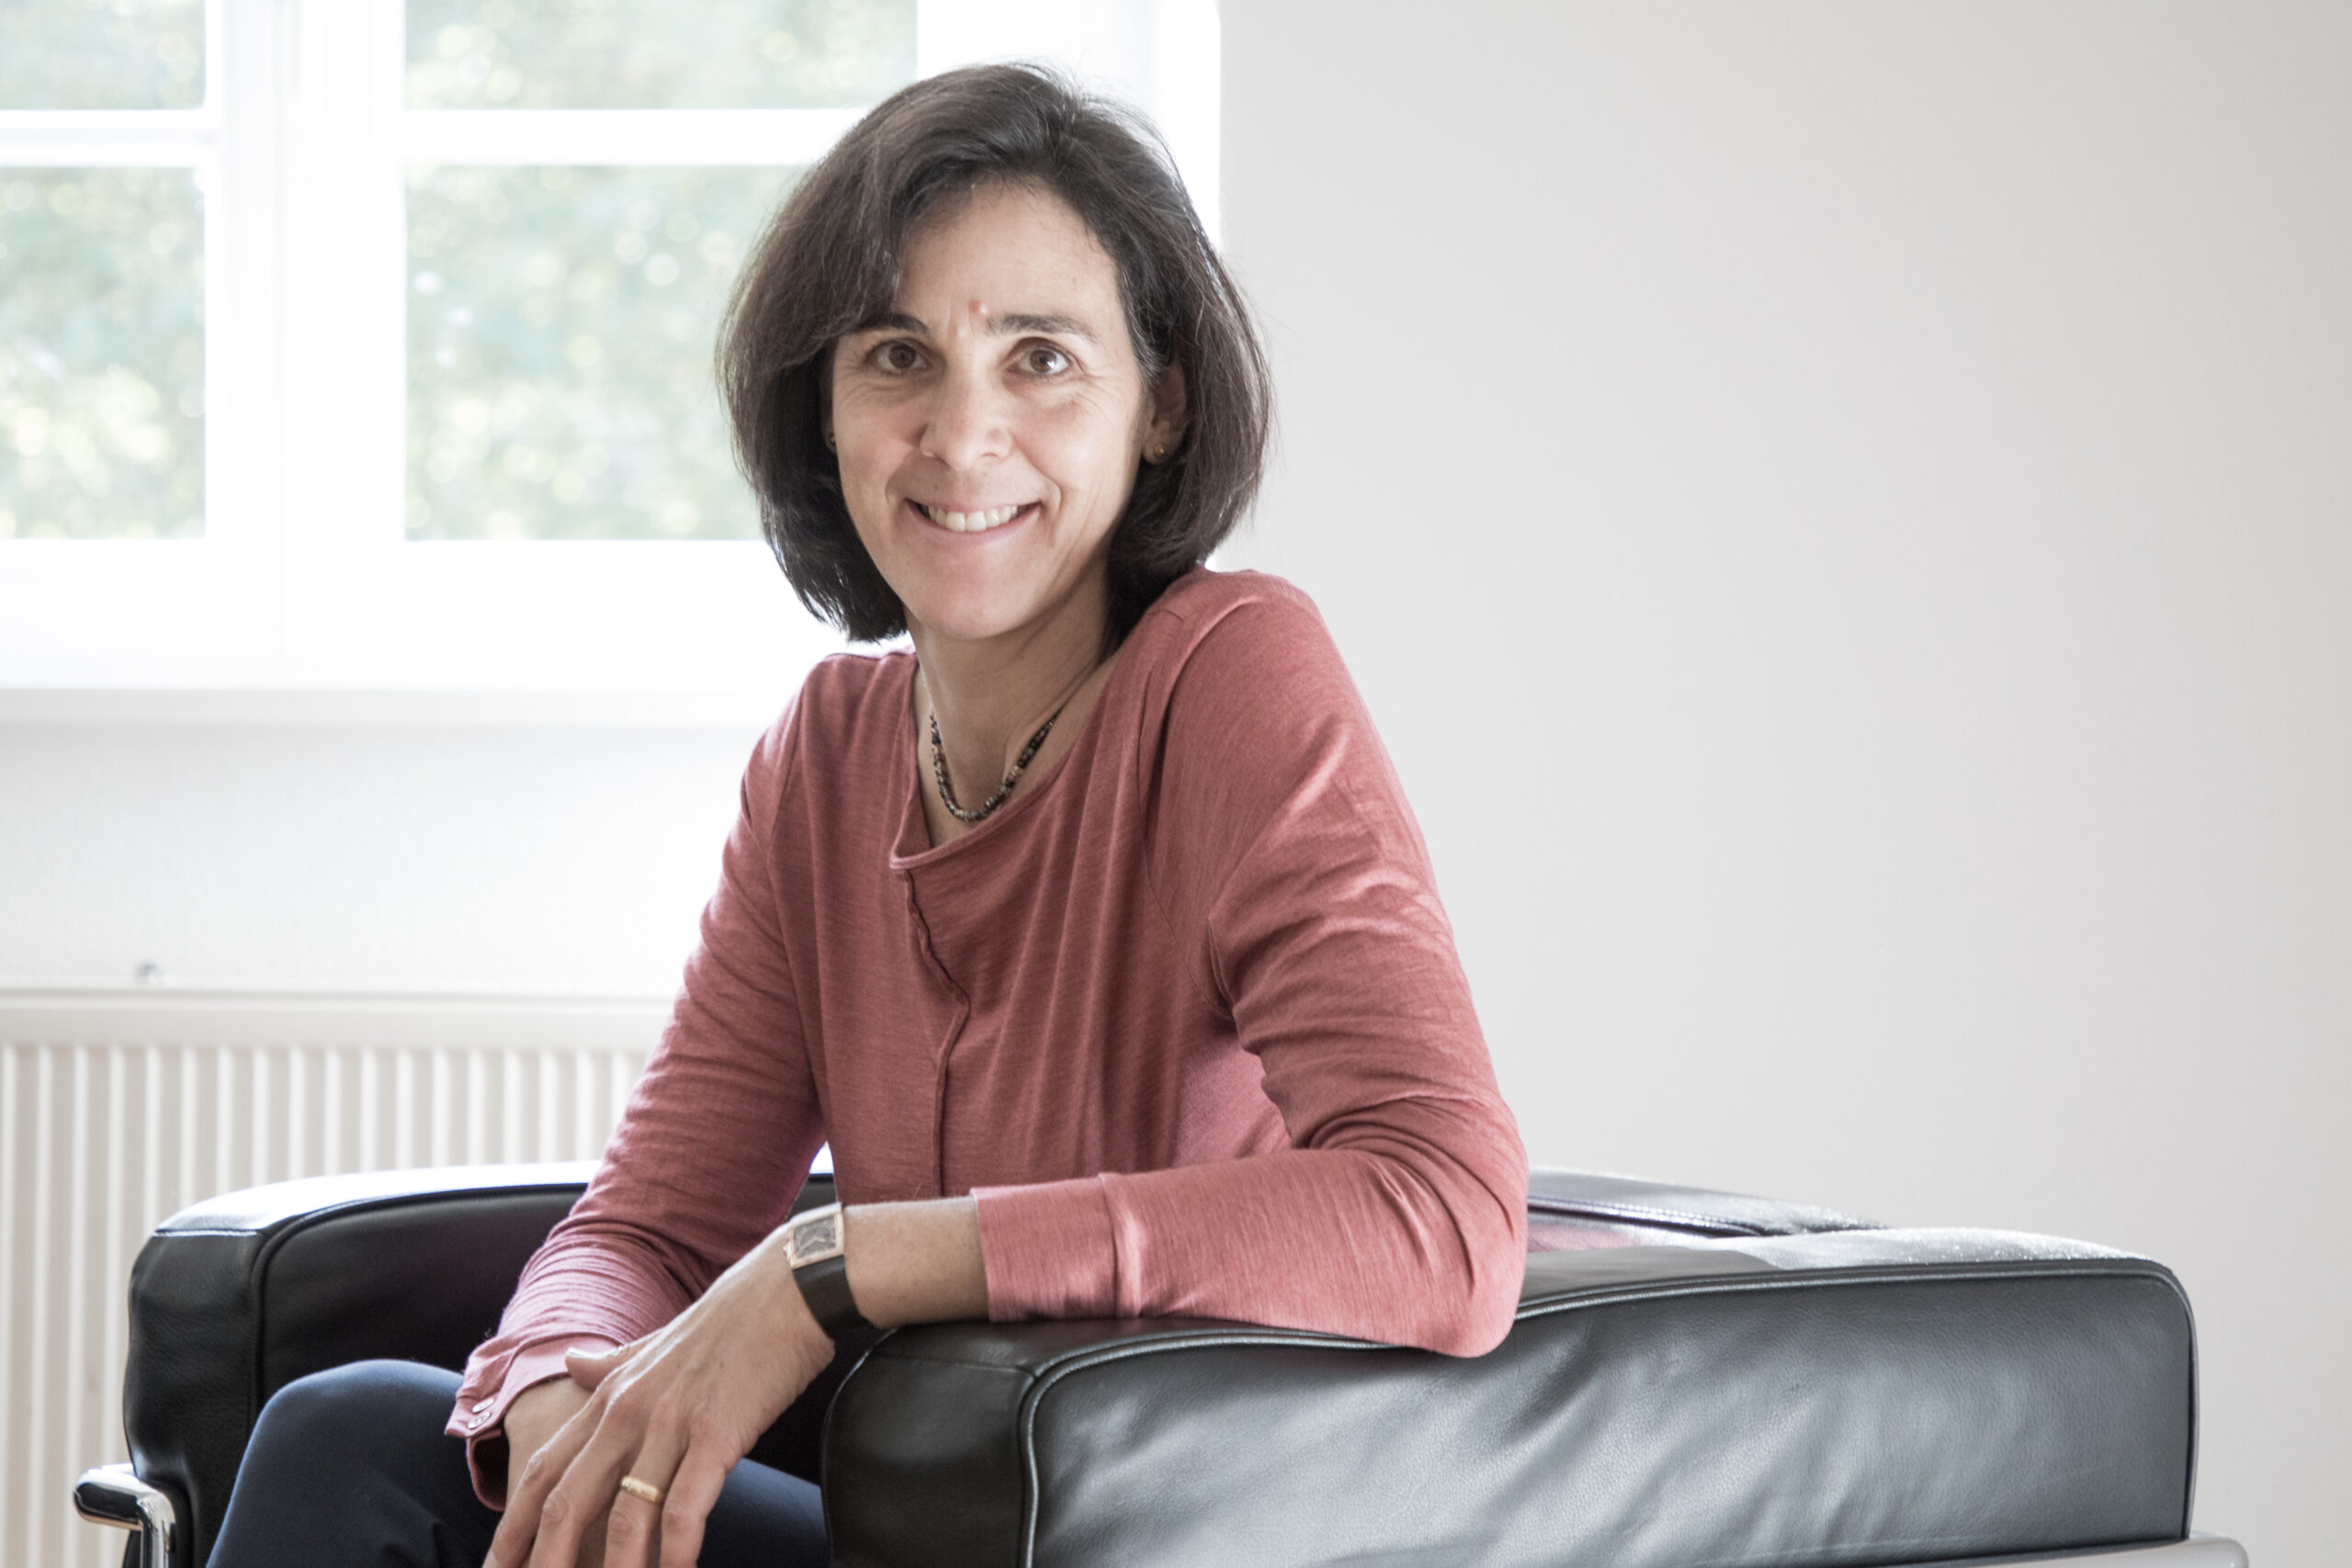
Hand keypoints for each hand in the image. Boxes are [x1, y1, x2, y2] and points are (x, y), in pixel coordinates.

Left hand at [486, 1233, 833, 1567]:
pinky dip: (677, 1553)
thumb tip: (571, 1362)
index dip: (515, 1526)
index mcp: (610, 1394)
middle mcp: (629, 1411)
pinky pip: (686, 1508)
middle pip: (568, 1503)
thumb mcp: (655, 1343)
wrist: (788, 1288)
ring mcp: (672, 1423)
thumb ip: (610, 1364)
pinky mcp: (717, 1434)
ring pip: (626, 1517)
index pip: (545, 1470)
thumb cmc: (729, 1321)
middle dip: (545, 1563)